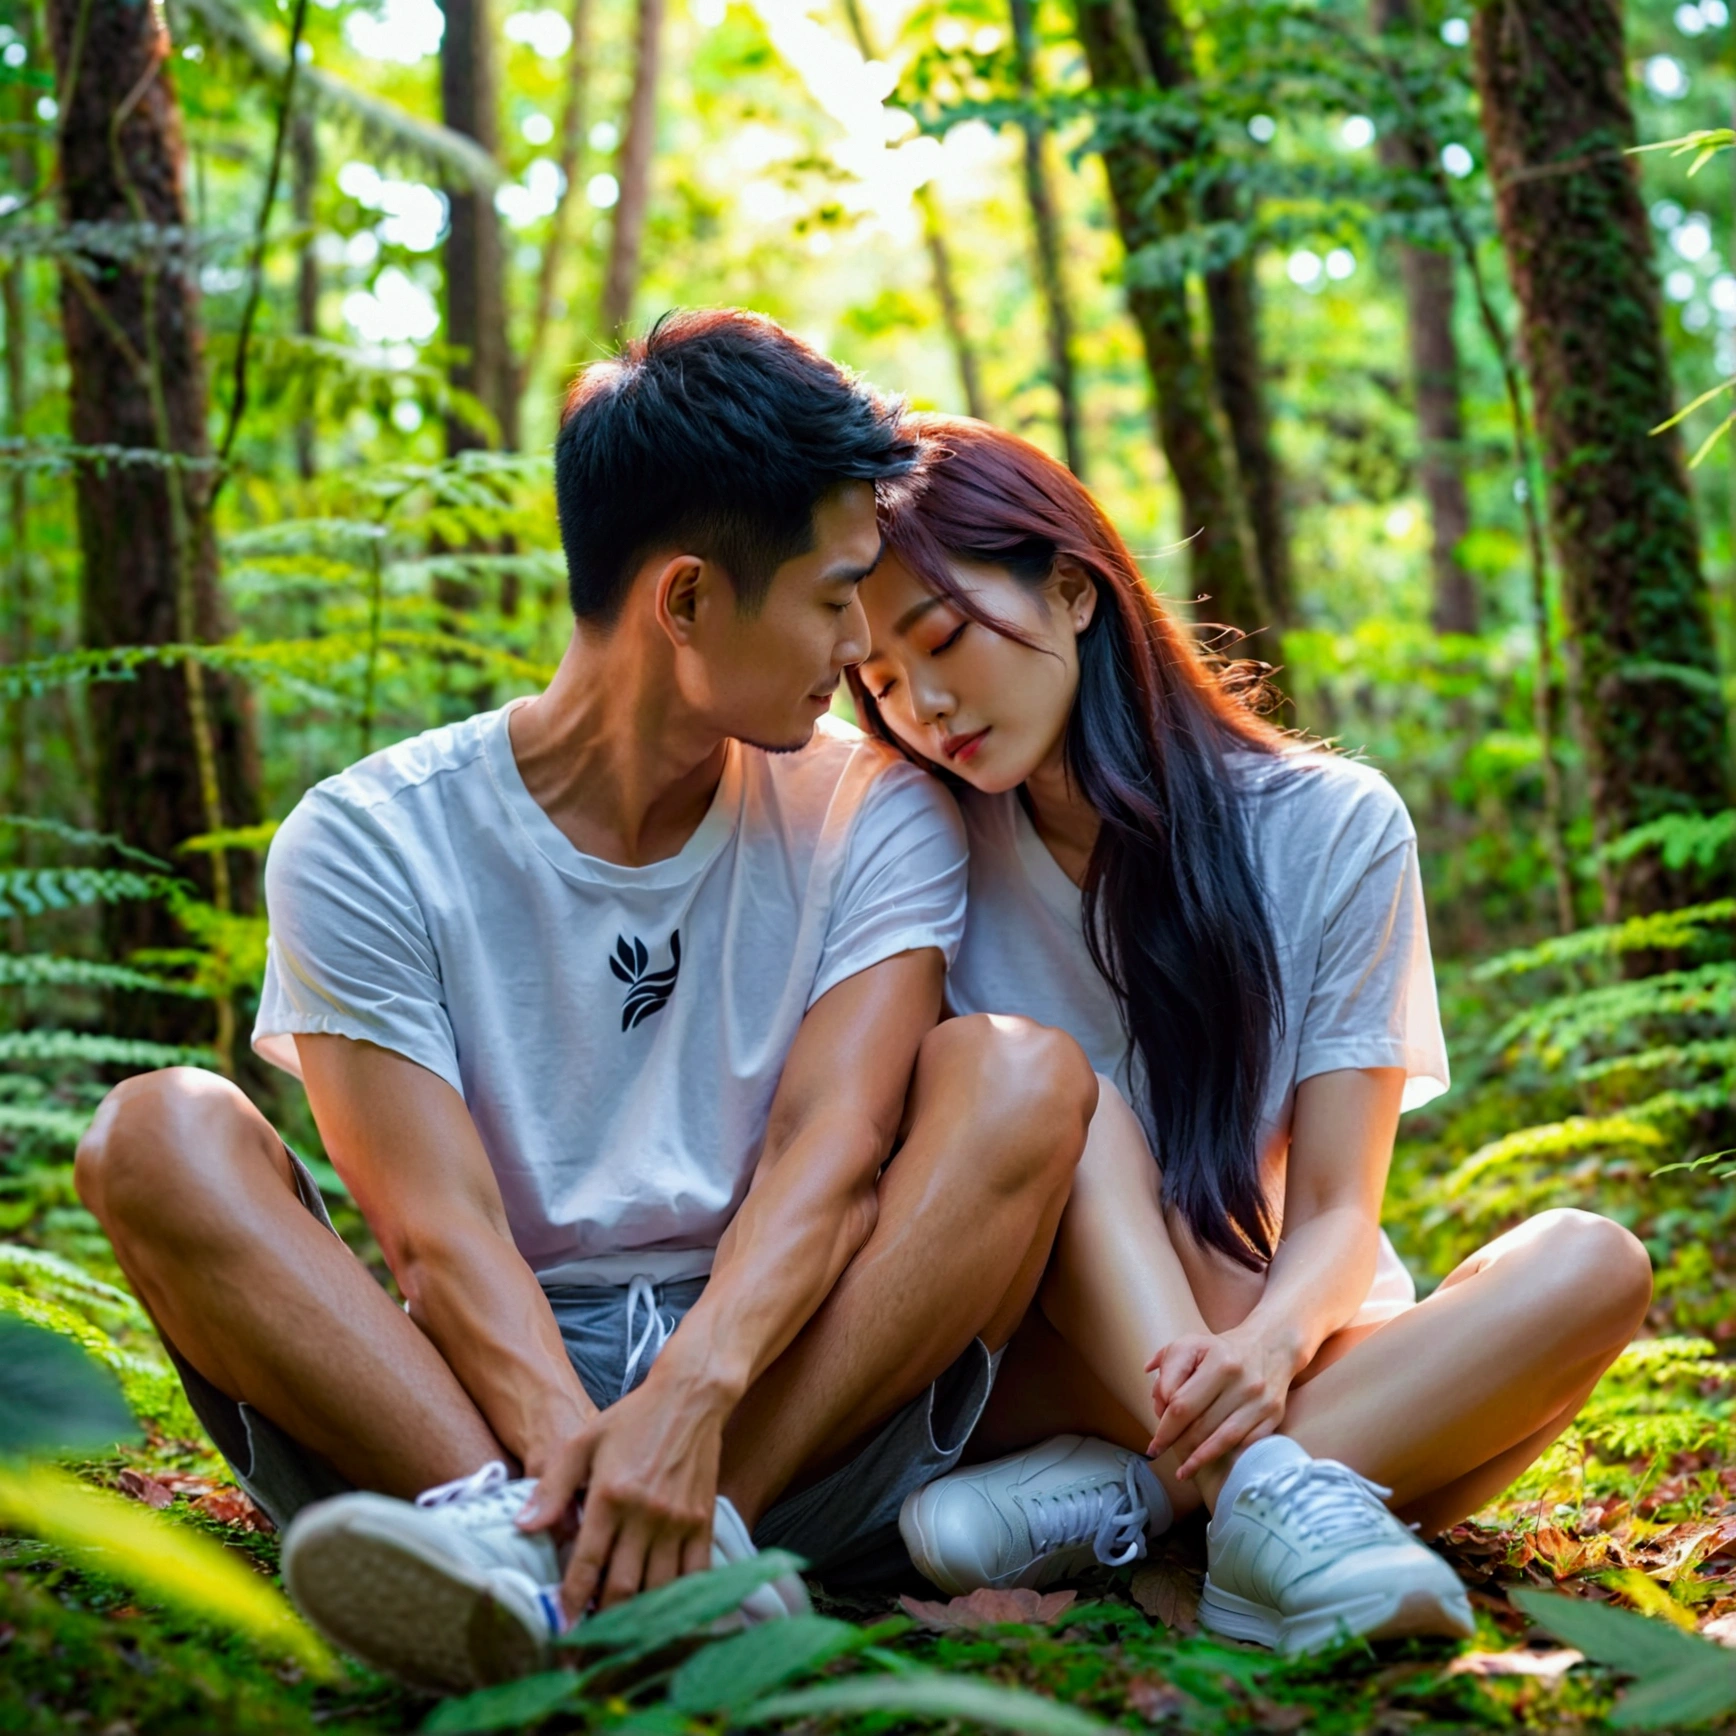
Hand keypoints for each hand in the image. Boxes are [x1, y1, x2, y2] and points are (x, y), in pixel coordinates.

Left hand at [515, 1369, 726, 1616]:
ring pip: (657, 1588)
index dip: (572, 1600)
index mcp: (610, 1495)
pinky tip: (664, 1612)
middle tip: (588, 1638)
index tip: (563, 1625)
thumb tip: (524, 1527)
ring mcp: (677, 1521)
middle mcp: (645, 1514)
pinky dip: (679, 1601)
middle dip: (603, 1620)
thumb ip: (552, 1487)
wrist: (689, 1398)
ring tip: (620, 1629)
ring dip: (638, 1615)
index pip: (587, 1563)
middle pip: (622, 1586)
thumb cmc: (631, 1419)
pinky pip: (694, 1575)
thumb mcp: (582, 1442)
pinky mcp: (702, 1522)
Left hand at [1145, 1327, 1297, 1480]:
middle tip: (1163, 1454)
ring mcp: (1261, 1401)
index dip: (1165, 1430)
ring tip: (1183, 1470)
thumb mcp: (1190, 1345)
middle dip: (1178, 1444)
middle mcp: (1243, 1382)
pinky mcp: (1274, 1415)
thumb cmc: (1220, 1350)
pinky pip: (1246, 1444)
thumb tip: (1159, 1406)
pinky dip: (1227, 1454)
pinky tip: (1211, 1461)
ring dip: (1199, 1458)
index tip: (1153, 1446)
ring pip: (1224, 1440)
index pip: (1182, 1405)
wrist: (1270, 1345)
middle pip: (1201, 1425)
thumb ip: (1167, 1369)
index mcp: (1218, 1360)